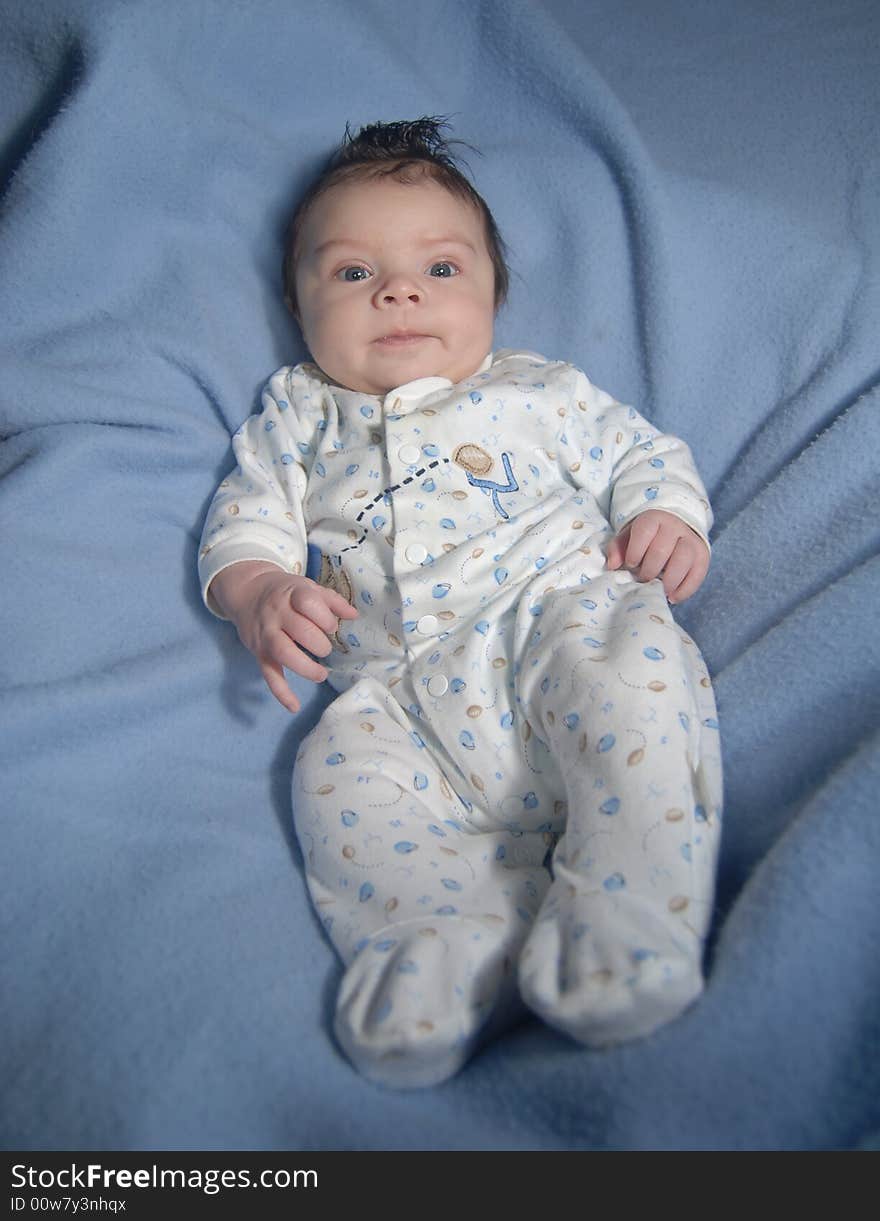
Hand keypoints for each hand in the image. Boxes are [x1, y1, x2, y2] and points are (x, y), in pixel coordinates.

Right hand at [210, 561, 357, 712]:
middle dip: (320, 644)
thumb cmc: (284, 592)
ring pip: (284, 653)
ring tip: (321, 674)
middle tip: (325, 648)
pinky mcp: (259, 653)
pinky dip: (281, 693)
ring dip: (306, 667)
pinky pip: (269, 674)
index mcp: (292, 594)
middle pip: (301, 630)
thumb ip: (332, 601)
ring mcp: (266, 635)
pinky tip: (294, 706)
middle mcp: (277, 614)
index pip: (308, 603)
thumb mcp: (307, 587)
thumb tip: (353, 615)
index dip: (325, 617)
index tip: (331, 626)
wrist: (246, 592)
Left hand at [606, 510, 708, 602]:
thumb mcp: (628, 537)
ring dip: (669, 580)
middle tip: (643, 580)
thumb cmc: (646, 537)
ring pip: (683, 559)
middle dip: (649, 570)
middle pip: (662, 549)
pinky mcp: (702, 555)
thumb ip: (617, 548)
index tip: (630, 564)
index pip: (644, 531)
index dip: (635, 551)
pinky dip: (686, 589)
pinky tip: (673, 597)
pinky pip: (698, 572)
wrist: (674, 528)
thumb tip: (612, 565)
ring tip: (660, 591)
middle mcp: (674, 526)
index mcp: (653, 518)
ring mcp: (690, 540)